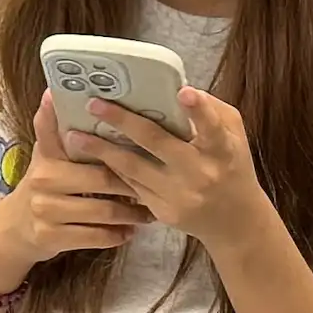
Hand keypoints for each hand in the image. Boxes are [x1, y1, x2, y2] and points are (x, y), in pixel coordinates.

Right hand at [0, 91, 146, 288]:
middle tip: (156, 186)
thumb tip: (53, 91)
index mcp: (47, 157)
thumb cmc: (45, 185)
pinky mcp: (53, 237)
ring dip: (132, 214)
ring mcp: (47, 211)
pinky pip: (97, 237)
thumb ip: (54, 130)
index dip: (99, 137)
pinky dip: (118, 235)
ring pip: (104, 212)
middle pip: (101, 180)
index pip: (73, 140)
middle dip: (131, 184)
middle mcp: (44, 181)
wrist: (16, 228)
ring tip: (149, 212)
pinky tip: (130, 231)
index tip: (129, 134)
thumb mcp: (47, 156)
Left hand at [66, 87, 270, 255]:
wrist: (236, 223)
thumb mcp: (235, 137)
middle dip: (123, 121)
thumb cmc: (233, 169)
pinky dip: (112, 168)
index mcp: (222, 151)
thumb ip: (212, 112)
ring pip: (134, 167)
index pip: (213, 128)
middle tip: (94, 104)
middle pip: (157, 143)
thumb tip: (177, 89)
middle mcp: (201, 173)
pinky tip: (94, 156)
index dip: (199, 110)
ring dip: (102, 149)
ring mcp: (180, 195)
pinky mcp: (165, 212)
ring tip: (75, 135)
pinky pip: (132, 185)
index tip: (184, 93)